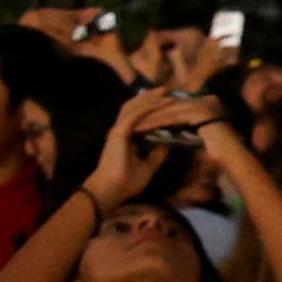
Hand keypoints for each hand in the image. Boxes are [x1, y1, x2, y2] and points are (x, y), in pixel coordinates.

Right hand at [83, 87, 217, 208]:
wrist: (112, 191)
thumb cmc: (126, 183)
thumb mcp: (148, 167)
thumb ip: (157, 154)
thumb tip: (169, 144)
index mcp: (124, 138)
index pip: (137, 117)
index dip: (150, 107)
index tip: (166, 101)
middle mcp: (119, 131)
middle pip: (134, 107)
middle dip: (150, 97)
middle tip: (167, 90)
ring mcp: (118, 130)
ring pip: (134, 107)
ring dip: (150, 98)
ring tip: (166, 92)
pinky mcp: (119, 133)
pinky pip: (135, 115)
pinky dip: (148, 107)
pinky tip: (161, 103)